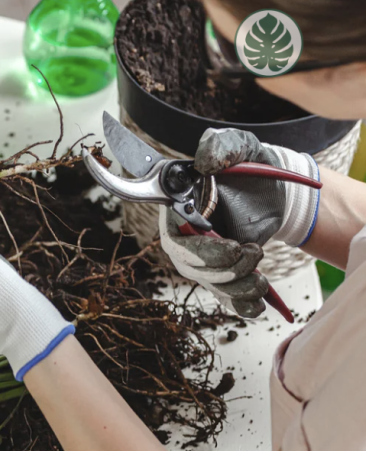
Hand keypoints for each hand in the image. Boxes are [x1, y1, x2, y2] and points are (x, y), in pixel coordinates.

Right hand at [159, 128, 319, 317]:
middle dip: (224, 268)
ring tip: (261, 271)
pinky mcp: (223, 274)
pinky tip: (258, 300)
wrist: (277, 190)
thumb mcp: (239, 147)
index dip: (196, 249)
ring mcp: (203, 259)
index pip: (173, 239)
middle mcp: (185, 238)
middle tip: (253, 252)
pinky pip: (226, 299)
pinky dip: (242, 304)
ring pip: (210, 285)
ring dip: (237, 285)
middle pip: (190, 267)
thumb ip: (221, 147)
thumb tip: (205, 162)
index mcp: (180, 210)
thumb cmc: (250, 167)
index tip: (229, 246)